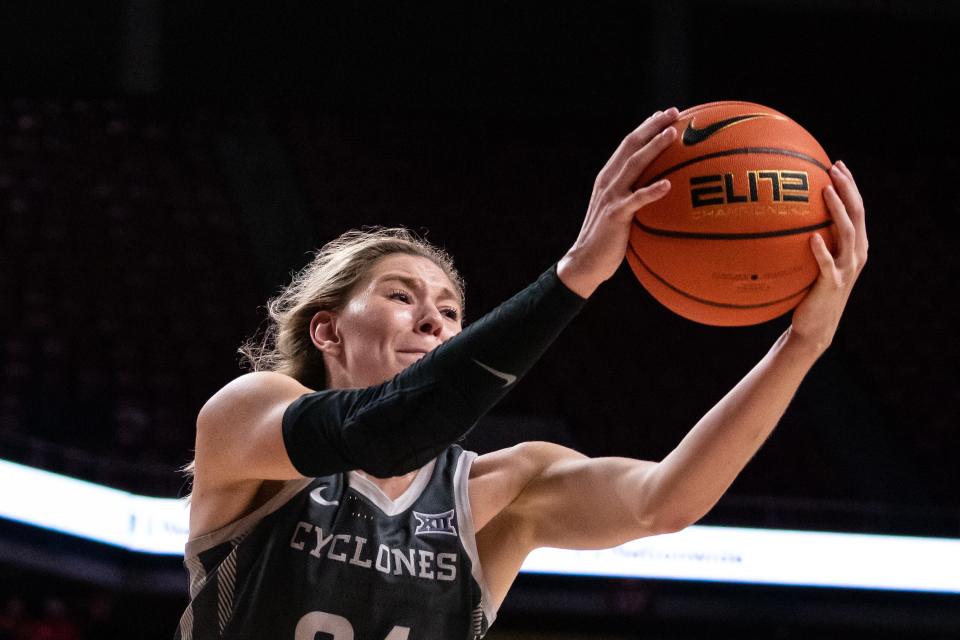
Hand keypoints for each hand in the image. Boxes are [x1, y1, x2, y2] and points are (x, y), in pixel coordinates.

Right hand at [557, 108, 679, 297]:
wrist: (585, 262)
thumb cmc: (608, 240)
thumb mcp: (620, 212)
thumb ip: (634, 197)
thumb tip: (661, 190)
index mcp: (609, 178)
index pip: (628, 145)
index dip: (646, 127)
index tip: (665, 114)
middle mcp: (608, 181)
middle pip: (631, 145)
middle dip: (652, 126)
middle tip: (674, 113)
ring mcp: (611, 197)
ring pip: (634, 165)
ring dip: (653, 147)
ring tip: (672, 134)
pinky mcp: (615, 215)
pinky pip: (636, 200)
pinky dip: (651, 191)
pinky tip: (667, 184)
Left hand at [788, 161, 868, 354]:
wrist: (815, 327)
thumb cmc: (808, 292)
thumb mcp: (812, 262)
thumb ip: (809, 239)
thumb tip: (782, 216)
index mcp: (854, 246)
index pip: (857, 209)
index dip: (850, 185)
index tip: (837, 164)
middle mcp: (855, 254)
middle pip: (857, 214)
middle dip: (848, 189)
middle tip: (834, 168)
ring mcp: (846, 269)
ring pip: (848, 234)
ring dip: (837, 211)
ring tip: (825, 191)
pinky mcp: (832, 284)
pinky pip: (827, 265)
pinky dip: (821, 250)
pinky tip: (812, 238)